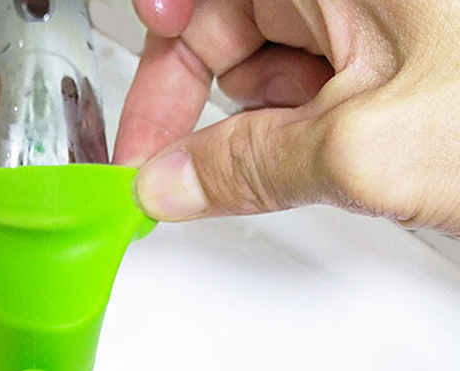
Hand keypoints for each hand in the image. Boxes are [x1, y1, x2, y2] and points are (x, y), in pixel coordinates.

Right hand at [115, 0, 459, 235]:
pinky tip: (318, 153)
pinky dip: (300, 121)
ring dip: (258, 119)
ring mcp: (378, 7)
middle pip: (225, 25)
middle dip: (196, 101)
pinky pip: (315, 74)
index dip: (155, 54)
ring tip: (289, 162)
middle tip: (175, 168)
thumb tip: (168, 185)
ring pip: (272, 56)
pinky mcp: (399, 40)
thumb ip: (250, 168)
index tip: (139, 121)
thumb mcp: (366, 151)